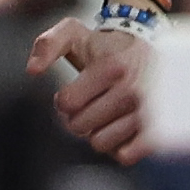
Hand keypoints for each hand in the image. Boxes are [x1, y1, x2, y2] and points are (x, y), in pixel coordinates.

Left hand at [29, 16, 152, 163]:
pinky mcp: (157, 132)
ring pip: (100, 143)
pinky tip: (120, 129)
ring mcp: (146, 113)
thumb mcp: (74, 33)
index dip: (64, 100)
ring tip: (107, 114)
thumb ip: (47, 45)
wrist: (150, 47)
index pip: (66, 103)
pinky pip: (124, 156)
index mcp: (110, 67)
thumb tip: (33, 69)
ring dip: (99, 132)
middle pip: (80, 127)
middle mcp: (131, 91)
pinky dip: (119, 147)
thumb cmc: (108, 45)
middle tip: (92, 103)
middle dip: (79, 116)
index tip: (75, 90)